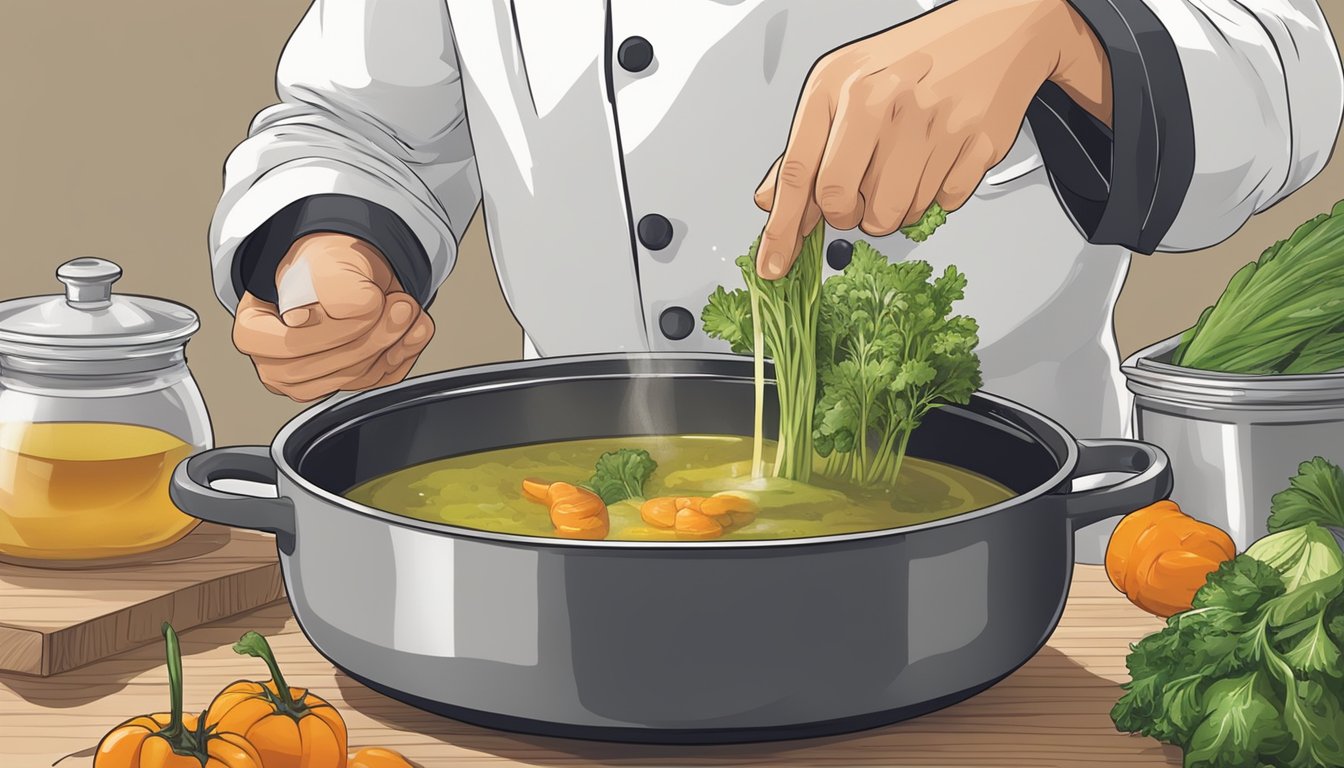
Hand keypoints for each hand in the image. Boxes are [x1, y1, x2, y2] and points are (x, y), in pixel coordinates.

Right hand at [232, 233, 434, 401]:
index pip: (293, 344)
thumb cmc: (325, 266)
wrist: (347, 271)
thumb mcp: (324, 259)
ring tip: (406, 307)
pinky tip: (412, 329)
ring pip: (359, 377)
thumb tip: (348, 313)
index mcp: (254, 331)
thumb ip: (333, 284)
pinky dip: (405, 353)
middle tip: (403, 303)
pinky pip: (382, 380)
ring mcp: (310, 383)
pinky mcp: (347, 387)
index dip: (337, 328)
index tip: (372, 300)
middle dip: (374, 335)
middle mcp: (276, 365)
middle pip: (329, 366)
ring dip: (395, 341)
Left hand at [753, 0, 1110, 277]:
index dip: (783, 230)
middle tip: (858, 202)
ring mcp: (930, 120)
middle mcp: (881, 98)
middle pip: (841, 201)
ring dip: (894, 210)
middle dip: (847, 217)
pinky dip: (937, 195)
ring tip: (903, 171)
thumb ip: (805, 147)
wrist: (994, 31)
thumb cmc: (912, 61)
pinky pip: (942, 204)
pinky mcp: (975, 140)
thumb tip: (772, 201)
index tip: (774, 266)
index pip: (800, 173)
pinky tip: (938, 160)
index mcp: (837, 85)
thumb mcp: (843, 87)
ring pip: (893, 213)